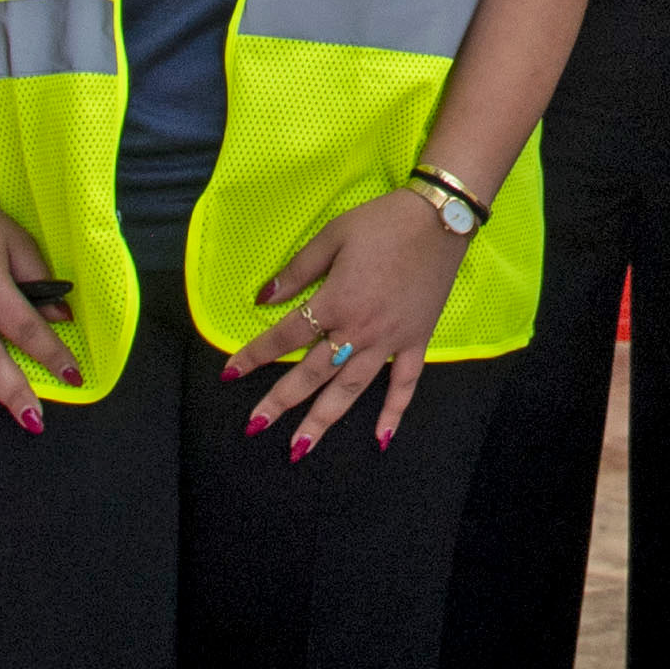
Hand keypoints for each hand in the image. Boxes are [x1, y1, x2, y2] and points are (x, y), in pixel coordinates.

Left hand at [232, 189, 465, 454]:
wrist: (440, 219)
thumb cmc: (382, 223)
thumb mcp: (333, 236)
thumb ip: (297, 271)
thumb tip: (262, 299)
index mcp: (335, 302)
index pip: (285, 336)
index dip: (254, 355)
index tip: (229, 374)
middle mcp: (358, 331)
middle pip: (311, 374)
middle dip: (280, 402)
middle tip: (254, 428)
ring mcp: (389, 341)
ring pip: (350, 390)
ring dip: (323, 421)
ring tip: (299, 449)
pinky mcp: (416, 342)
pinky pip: (404, 384)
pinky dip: (394, 412)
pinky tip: (381, 439)